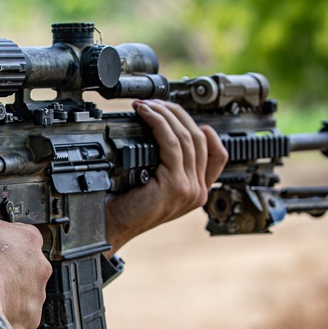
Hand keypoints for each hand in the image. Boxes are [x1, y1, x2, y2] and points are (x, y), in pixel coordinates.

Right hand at [0, 213, 51, 328]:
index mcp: (28, 237)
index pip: (20, 234)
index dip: (0, 241)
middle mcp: (40, 265)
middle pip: (24, 265)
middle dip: (6, 268)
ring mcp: (36, 295)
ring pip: (22, 292)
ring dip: (6, 292)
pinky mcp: (29, 320)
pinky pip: (17, 315)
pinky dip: (4, 313)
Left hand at [104, 99, 227, 255]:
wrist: (111, 225)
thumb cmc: (125, 204)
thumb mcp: (154, 181)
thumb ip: (167, 164)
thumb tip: (164, 127)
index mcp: (197, 190)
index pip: (217, 153)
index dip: (203, 128)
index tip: (179, 115)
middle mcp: (198, 191)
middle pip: (200, 138)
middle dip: (178, 114)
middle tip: (155, 103)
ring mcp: (190, 189)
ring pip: (186, 138)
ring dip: (166, 115)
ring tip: (147, 105)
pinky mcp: (175, 186)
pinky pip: (171, 144)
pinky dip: (158, 123)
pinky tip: (146, 115)